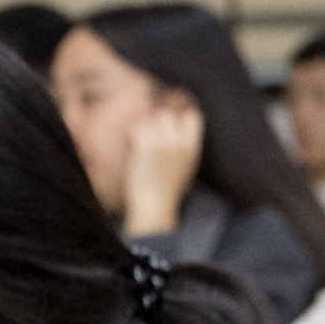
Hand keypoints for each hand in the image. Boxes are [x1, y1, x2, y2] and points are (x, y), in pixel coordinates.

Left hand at [118, 82, 206, 238]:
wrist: (155, 208)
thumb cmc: (167, 191)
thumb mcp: (186, 166)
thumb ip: (184, 145)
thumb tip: (178, 123)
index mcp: (193, 148)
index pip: (191, 116)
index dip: (177, 118)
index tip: (166, 128)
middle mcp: (180, 142)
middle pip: (167, 115)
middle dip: (156, 124)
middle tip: (148, 140)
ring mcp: (163, 143)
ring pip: (151, 119)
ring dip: (143, 130)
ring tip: (139, 146)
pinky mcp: (146, 146)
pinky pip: (136, 128)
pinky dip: (131, 136)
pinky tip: (131, 148)